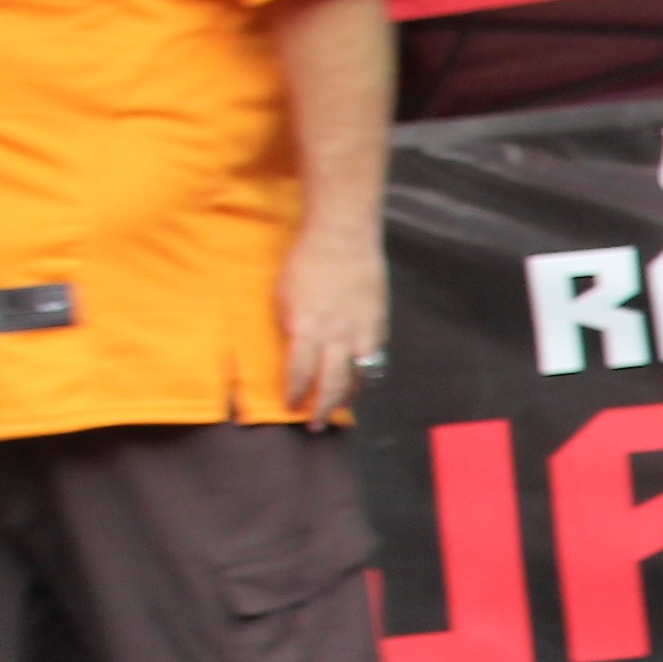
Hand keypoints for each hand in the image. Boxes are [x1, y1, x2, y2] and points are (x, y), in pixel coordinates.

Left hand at [281, 218, 388, 423]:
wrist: (342, 237)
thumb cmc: (306, 261)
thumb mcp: (283, 296)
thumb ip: (291, 327)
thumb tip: (295, 349)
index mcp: (306, 327)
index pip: (300, 373)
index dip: (296, 394)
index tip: (291, 405)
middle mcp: (336, 335)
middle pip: (333, 384)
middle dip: (324, 408)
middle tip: (317, 424)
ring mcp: (361, 331)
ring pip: (359, 377)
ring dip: (349, 396)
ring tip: (341, 406)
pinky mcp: (379, 324)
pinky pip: (374, 357)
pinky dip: (367, 371)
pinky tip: (360, 376)